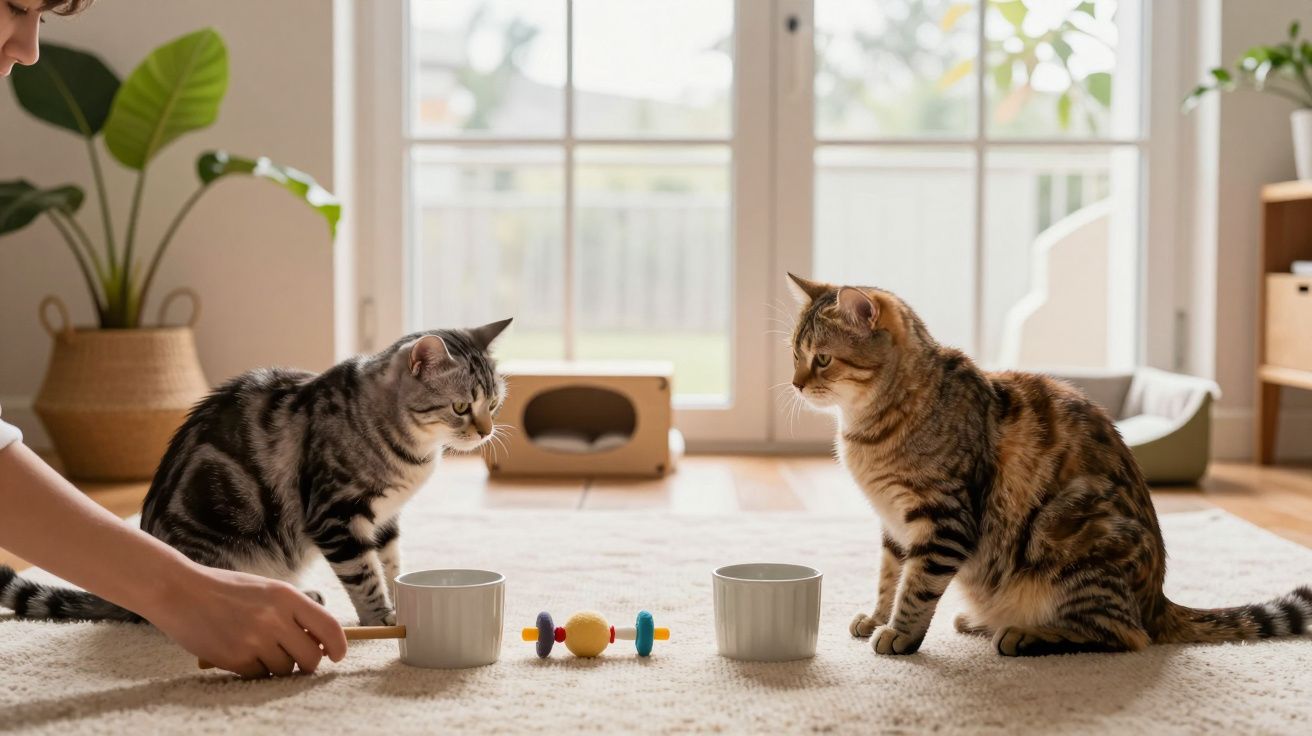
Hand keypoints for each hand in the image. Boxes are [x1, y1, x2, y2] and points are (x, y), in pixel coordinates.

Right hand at [146, 564, 347, 677]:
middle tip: (298, 659)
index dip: (339, 645)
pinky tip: (241, 651)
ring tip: (260, 648)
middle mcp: (274, 618)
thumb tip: (322, 642)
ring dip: (278, 666)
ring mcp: (254, 640)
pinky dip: (255, 669)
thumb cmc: (227, 590)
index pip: (328, 627)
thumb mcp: (267, 590)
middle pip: (311, 657)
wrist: (180, 592)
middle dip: (309, 663)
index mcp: (287, 596)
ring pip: (285, 669)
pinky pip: (260, 675)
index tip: (338, 655)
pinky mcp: (235, 658)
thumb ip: (294, 612)